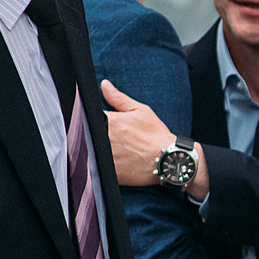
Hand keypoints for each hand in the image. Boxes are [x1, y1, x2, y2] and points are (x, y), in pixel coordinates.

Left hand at [99, 82, 206, 198]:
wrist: (169, 158)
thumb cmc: (156, 134)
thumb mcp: (140, 111)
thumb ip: (118, 98)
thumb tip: (104, 84)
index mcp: (110, 121)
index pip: (90, 118)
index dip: (94, 122)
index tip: (101, 126)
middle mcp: (105, 139)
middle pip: (89, 137)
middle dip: (94, 137)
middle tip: (111, 141)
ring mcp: (107, 157)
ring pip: (92, 153)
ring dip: (97, 152)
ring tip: (116, 153)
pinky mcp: (111, 173)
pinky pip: (98, 169)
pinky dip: (103, 167)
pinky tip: (115, 164)